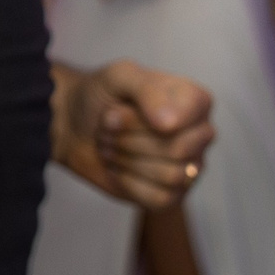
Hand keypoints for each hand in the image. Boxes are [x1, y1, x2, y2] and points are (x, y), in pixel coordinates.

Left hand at [52, 60, 215, 209]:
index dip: (145, 119)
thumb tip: (169, 125)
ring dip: (127, 159)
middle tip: (108, 129)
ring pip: (170, 175)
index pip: (189, 117)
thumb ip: (147, 89)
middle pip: (178, 149)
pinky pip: (160, 198)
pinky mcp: (172, 194)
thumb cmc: (101, 97)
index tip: (116, 109)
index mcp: (196, 102)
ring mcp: (189, 167)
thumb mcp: (119, 77)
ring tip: (112, 146)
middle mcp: (200, 135)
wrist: (74, 125)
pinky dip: (129, 183)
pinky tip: (119, 169)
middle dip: (131, 140)